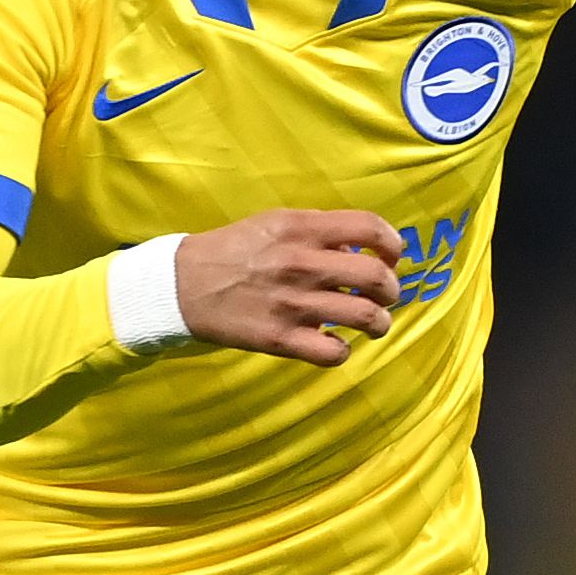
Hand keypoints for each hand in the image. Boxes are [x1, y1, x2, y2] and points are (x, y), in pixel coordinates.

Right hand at [178, 208, 404, 363]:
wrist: (183, 285)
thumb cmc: (234, 250)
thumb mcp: (275, 222)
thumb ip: (319, 229)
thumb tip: (362, 246)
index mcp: (301, 228)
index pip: (370, 229)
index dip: (393, 245)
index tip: (392, 258)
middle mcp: (302, 263)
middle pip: (377, 277)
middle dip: (392, 289)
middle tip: (384, 296)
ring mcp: (293, 303)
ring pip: (365, 317)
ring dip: (379, 322)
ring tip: (373, 323)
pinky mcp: (280, 338)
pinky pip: (333, 352)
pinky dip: (342, 350)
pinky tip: (333, 343)